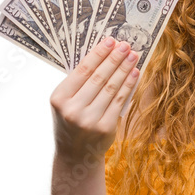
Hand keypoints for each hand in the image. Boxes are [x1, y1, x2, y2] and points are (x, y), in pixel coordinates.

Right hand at [50, 37, 139, 159]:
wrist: (75, 154)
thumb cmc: (71, 122)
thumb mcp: (66, 102)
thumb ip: (79, 83)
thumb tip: (103, 55)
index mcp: (59, 98)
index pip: (82, 70)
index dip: (98, 54)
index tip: (111, 40)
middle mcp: (73, 109)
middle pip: (99, 77)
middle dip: (114, 58)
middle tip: (126, 45)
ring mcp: (89, 120)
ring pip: (111, 88)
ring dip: (124, 69)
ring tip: (133, 56)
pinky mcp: (105, 128)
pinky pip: (119, 101)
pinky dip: (128, 86)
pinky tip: (134, 74)